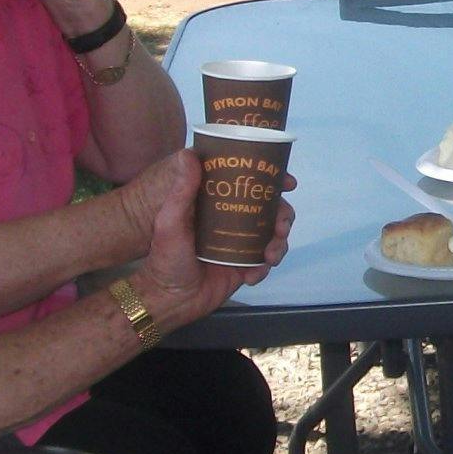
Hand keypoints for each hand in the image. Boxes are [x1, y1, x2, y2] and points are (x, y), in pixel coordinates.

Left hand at [136, 168, 293, 328]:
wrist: (170, 301)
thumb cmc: (165, 258)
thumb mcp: (170, 221)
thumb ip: (181, 190)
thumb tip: (189, 152)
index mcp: (216, 204)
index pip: (247, 184)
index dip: (271, 180)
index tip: (287, 182)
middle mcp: (231, 219)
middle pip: (269, 209)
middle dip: (283, 216)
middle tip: (281, 227)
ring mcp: (240, 243)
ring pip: (273, 235)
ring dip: (279, 243)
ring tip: (269, 256)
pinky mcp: (245, 265)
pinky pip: (266, 262)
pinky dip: (265, 267)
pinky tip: (253, 275)